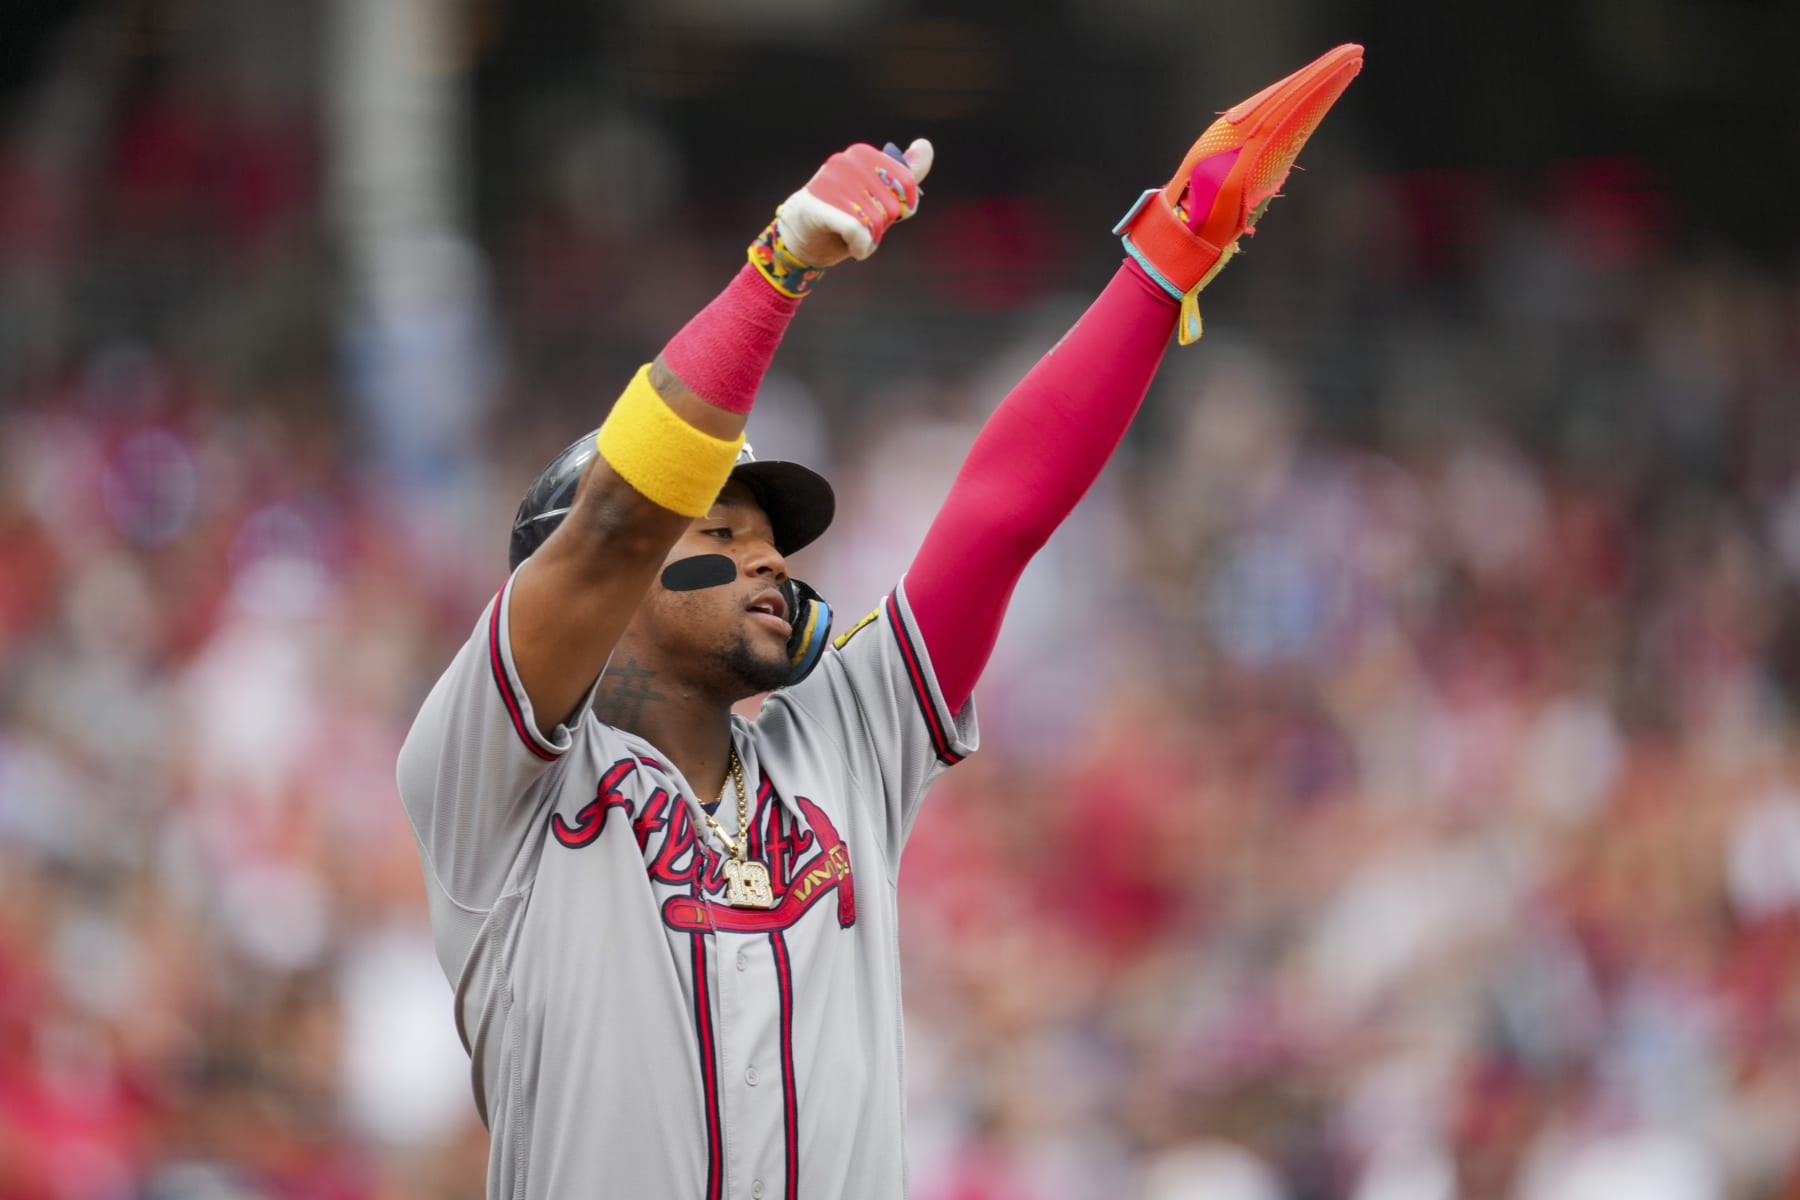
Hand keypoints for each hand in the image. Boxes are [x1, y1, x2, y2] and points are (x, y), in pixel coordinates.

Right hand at [776, 139, 933, 267]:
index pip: (906, 183)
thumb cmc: (844, 214)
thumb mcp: (879, 195)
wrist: (801, 238)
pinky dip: (861, 247)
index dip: (903, 207)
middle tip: (861, 227)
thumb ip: (904, 174)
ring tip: (852, 238)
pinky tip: (854, 248)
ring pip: (875, 221)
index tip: (886, 214)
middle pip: (891, 206)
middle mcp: (845, 163)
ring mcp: (829, 183)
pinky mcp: (818, 206)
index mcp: (861, 154)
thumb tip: (925, 146)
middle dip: (882, 226)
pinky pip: (858, 229)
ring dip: (870, 240)